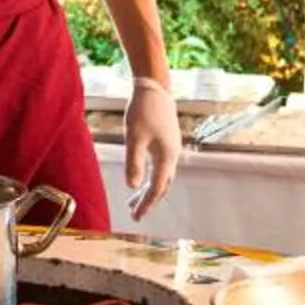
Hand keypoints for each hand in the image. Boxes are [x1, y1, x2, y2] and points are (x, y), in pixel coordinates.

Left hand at [123, 75, 181, 220]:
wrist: (155, 88)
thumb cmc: (143, 111)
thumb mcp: (134, 138)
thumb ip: (134, 162)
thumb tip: (131, 186)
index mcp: (166, 157)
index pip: (156, 188)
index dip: (146, 204)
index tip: (135, 217)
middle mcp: (173, 156)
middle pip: (162, 185)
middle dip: (148, 200)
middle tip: (134, 214)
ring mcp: (172, 148)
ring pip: (163, 176)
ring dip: (149, 189)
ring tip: (133, 200)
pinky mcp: (168, 142)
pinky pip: (162, 167)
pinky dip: (152, 177)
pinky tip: (141, 177)